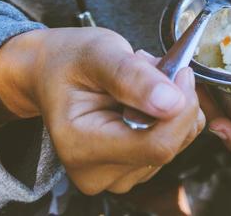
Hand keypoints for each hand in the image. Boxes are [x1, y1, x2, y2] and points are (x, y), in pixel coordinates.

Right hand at [0, 28, 204, 194]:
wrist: (49, 73)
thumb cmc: (68, 61)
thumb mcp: (98, 54)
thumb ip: (132, 77)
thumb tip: (172, 102)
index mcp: (81, 146)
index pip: (156, 145)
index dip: (181, 109)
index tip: (181, 71)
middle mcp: (96, 173)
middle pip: (168, 146)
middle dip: (174, 102)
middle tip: (151, 67)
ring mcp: (114, 177)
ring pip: (174, 145)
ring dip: (171, 107)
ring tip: (138, 82)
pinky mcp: (130, 171)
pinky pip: (170, 145)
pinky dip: (167, 117)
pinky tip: (142, 99)